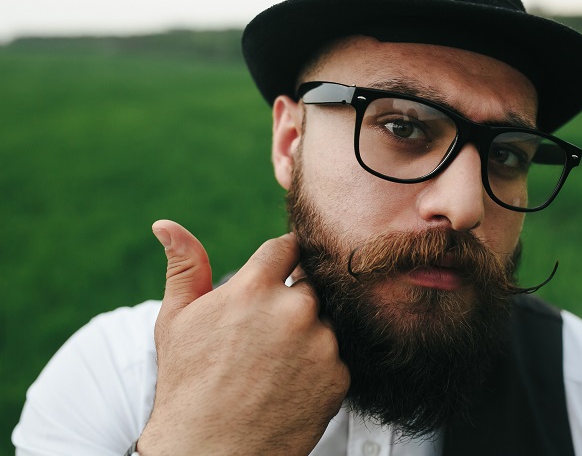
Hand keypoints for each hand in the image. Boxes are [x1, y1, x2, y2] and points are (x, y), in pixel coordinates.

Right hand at [137, 220, 349, 454]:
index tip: (276, 275)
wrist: (210, 453)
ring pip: (325, 321)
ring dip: (309, 333)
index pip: (288, 247)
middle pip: (310, 284)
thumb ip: (183, 266)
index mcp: (255, 287)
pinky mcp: (338, 375)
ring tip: (274, 364)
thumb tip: (166, 225)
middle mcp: (295, 309)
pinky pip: (336, 356)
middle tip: (267, 333)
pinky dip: (319, 366)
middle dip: (294, 298)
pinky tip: (290, 383)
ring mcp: (321, 343)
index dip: (281, 259)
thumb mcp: (176, 321)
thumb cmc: (187, 385)